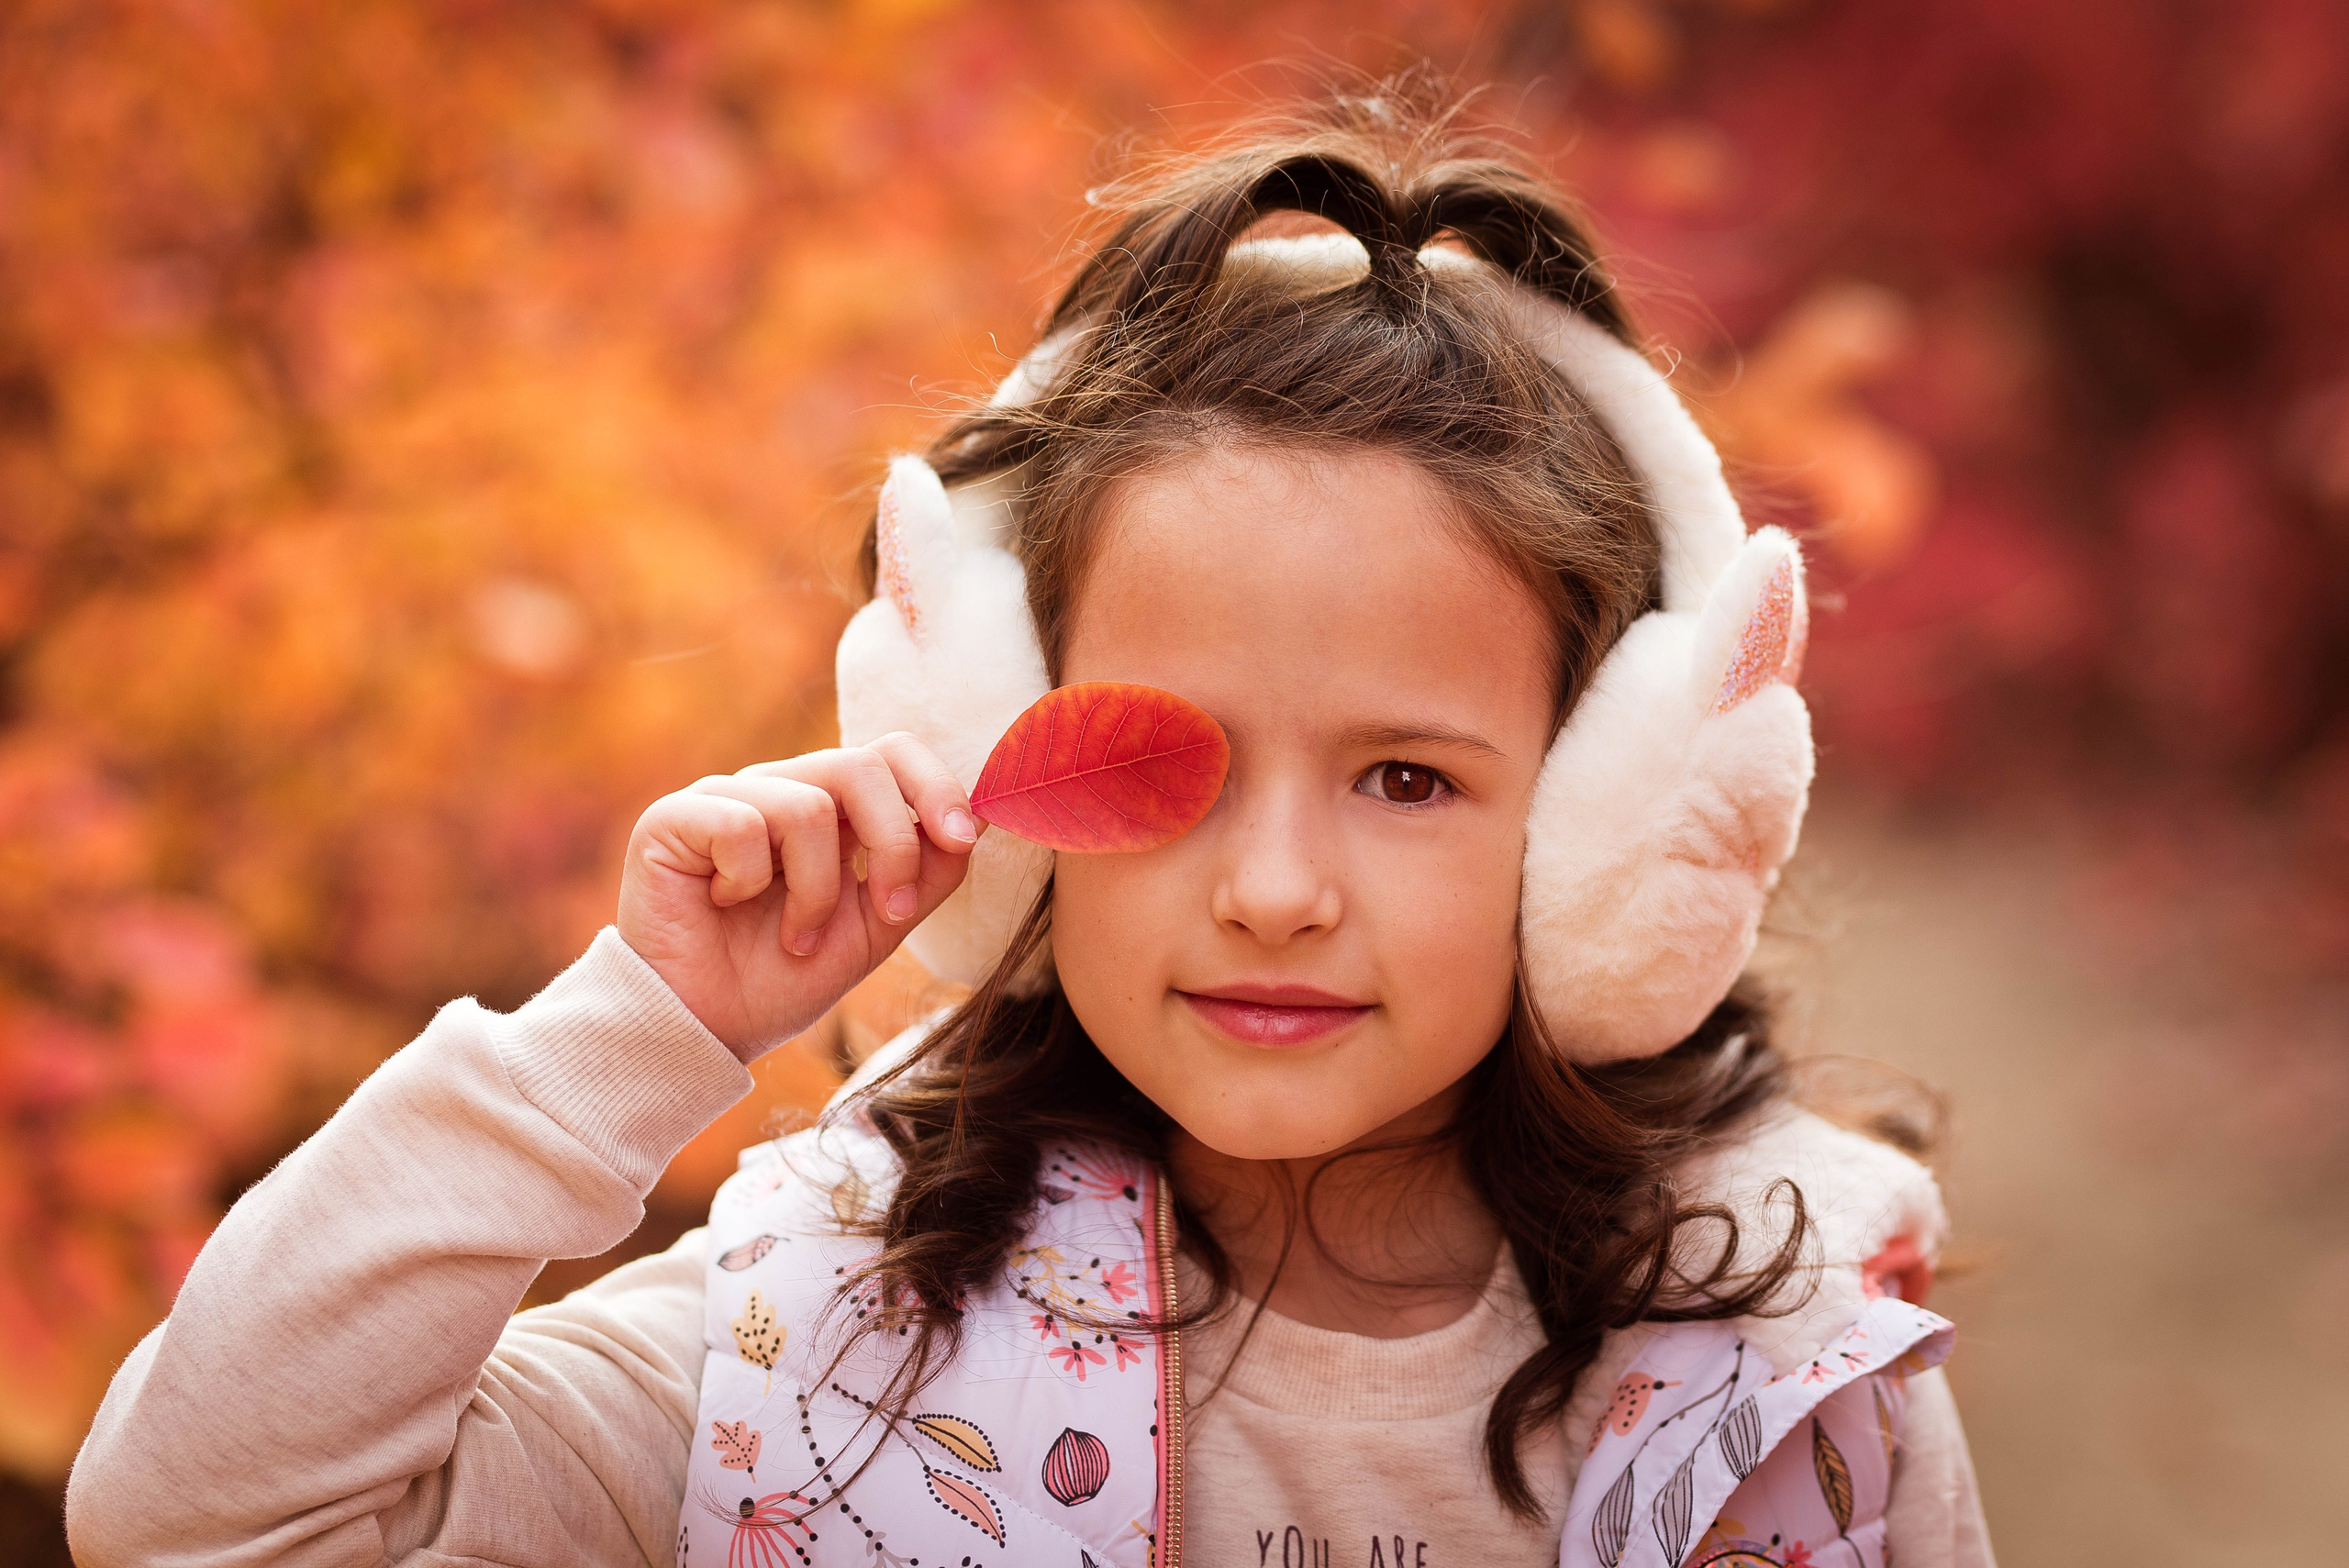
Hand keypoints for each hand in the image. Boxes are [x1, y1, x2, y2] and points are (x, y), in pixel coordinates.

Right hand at [616, 734, 982, 1060]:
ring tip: (794, 937)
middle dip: (892, 844)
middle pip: (861, 765)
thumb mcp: (876, 928)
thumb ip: (923, 874)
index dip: (935, 786)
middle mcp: (779, 789)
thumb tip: (971, 825)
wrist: (705, 1030)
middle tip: (886, 912)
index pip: (891, 752)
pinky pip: (741, 825)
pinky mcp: (672, 817)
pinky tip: (726, 907)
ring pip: (807, 806)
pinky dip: (748, 882)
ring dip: (816, 891)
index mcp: (830, 809)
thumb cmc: (783, 978)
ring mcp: (725, 798)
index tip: (961, 839)